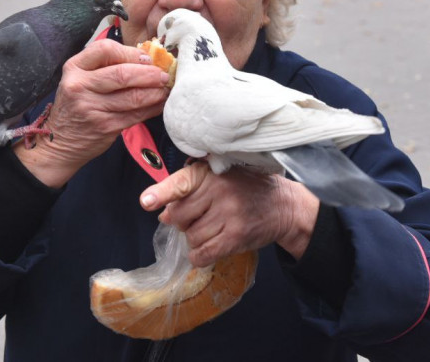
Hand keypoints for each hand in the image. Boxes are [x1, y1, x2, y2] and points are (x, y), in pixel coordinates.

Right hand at [15, 38, 169, 187]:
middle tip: (164, 75)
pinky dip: (153, 108)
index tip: (147, 58)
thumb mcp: (80, 79)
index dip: (131, 52)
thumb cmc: (77, 104)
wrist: (60, 141)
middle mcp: (80, 86)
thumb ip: (105, 66)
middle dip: (149, 73)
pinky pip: (136, 115)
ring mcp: (91, 108)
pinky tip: (160, 104)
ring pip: (133, 96)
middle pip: (122, 74)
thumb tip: (147, 58)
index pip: (106, 49)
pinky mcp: (105, 127)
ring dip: (155, 92)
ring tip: (166, 89)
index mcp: (74, 68)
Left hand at [140, 161, 319, 266]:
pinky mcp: (237, 236)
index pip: (181, 183)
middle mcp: (219, 190)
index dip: (162, 193)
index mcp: (210, 173)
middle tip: (200, 217)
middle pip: (179, 216)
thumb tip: (163, 214)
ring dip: (195, 239)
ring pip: (191, 237)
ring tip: (212, 229)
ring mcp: (229, 214)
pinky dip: (199, 256)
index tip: (146, 201)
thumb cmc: (245, 189)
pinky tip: (206, 249)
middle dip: (183, 221)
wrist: (283, 205)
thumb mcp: (219, 178)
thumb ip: (189, 191)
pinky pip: (204, 253)